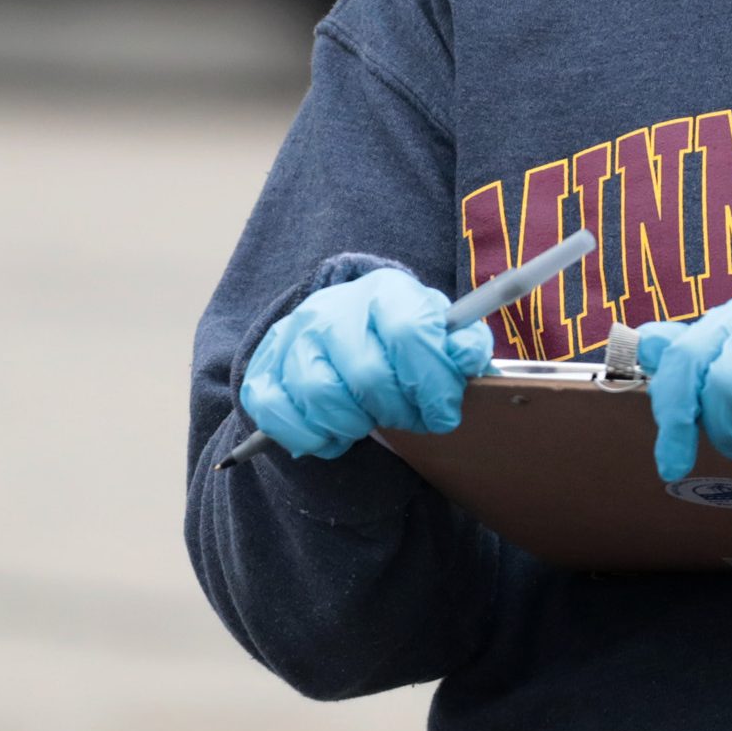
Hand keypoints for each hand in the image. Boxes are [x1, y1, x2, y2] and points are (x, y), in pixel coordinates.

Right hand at [238, 268, 496, 460]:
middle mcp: (332, 309)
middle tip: (406, 417)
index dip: (434, 382)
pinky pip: (279, 416)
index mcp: (384, 293)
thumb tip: (467, 355)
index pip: (410, 333)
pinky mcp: (264, 371)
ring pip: (322, 398)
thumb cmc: (396, 339)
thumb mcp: (437, 332)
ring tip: (366, 420)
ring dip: (354, 425)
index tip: (443, 410)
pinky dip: (311, 437)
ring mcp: (292, 339)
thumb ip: (460, 343)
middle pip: (368, 375)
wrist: (340, 328)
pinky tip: (331, 433)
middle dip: (397, 411)